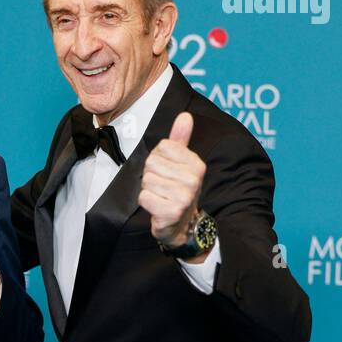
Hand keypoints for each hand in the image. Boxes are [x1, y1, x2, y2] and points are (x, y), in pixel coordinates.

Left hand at [139, 111, 206, 251]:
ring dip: (148, 190)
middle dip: (151, 175)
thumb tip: (185, 115)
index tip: (167, 172)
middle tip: (162, 187)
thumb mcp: (182, 164)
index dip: (158, 158)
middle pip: (151, 163)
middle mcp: (193, 180)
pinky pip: (144, 197)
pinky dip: (146, 203)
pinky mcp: (171, 212)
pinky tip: (157, 207)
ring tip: (160, 197)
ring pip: (146, 180)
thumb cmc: (178, 191)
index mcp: (197, 164)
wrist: (183, 226)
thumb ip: (181, 140)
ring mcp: (184, 197)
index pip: (162, 147)